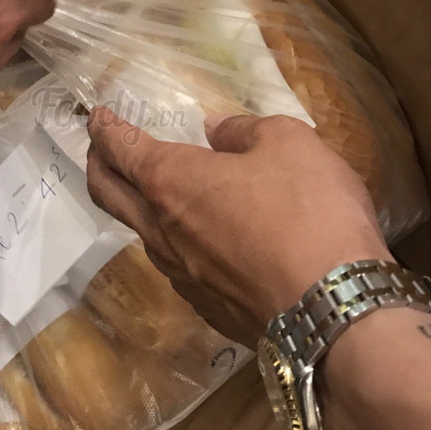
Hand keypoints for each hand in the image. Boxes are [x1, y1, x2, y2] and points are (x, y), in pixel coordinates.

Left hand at [86, 110, 391, 347]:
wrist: (333, 312)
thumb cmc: (309, 212)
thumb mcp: (289, 143)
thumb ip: (244, 131)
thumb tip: (215, 131)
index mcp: (171, 181)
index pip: (120, 148)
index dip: (105, 128)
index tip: (97, 117)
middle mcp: (162, 230)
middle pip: (108, 194)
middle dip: (99, 165)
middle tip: (101, 150)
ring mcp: (181, 275)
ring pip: (142, 233)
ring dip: (137, 207)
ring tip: (154, 192)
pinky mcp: (208, 308)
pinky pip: (177, 267)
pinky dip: (175, 243)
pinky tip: (199, 240)